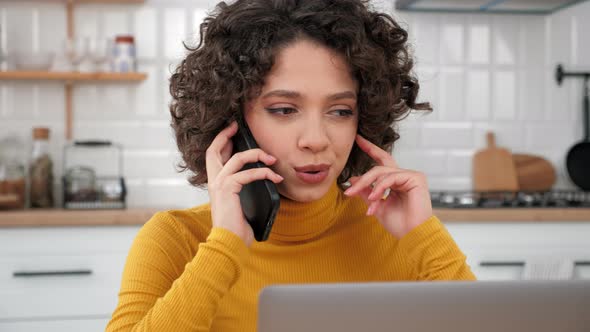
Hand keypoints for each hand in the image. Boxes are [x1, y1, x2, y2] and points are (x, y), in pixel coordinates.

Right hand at [206, 121, 283, 246]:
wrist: (228, 242)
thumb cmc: (236, 229)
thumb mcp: (241, 206)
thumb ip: (244, 193)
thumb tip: (262, 183)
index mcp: (215, 185)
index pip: (213, 157)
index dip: (221, 142)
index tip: (232, 132)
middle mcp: (214, 182)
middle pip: (214, 150)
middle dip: (226, 135)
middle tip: (237, 126)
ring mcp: (219, 184)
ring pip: (238, 158)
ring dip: (257, 154)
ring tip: (272, 159)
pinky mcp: (228, 188)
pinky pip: (248, 173)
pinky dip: (264, 173)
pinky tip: (275, 178)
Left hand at [344, 135, 432, 238]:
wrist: (413, 236)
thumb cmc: (400, 224)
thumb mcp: (377, 206)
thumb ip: (366, 192)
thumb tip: (354, 179)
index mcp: (397, 181)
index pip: (382, 161)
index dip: (370, 149)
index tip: (358, 138)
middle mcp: (405, 176)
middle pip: (378, 168)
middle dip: (363, 179)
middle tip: (349, 191)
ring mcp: (411, 176)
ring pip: (382, 173)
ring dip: (369, 186)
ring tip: (365, 201)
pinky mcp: (416, 178)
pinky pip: (391, 177)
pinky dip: (380, 188)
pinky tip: (376, 199)